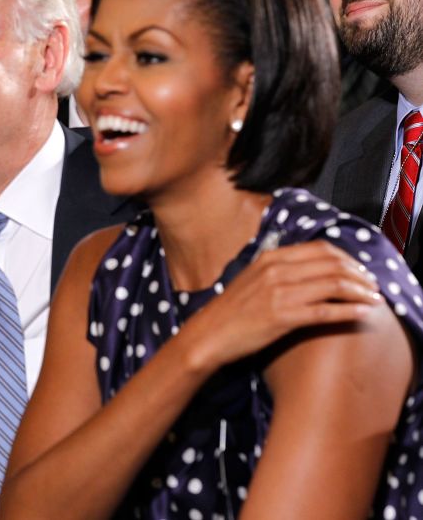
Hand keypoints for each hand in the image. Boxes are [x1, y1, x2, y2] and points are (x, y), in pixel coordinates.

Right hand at [181, 240, 380, 372]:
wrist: (209, 334)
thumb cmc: (230, 311)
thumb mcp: (252, 278)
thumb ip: (277, 267)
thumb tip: (305, 264)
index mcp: (270, 258)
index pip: (321, 249)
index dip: (348, 258)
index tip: (359, 270)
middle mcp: (276, 271)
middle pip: (333, 265)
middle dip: (360, 275)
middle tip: (373, 285)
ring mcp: (279, 293)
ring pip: (334, 285)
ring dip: (361, 292)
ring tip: (374, 299)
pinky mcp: (283, 317)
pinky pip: (326, 311)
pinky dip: (350, 311)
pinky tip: (363, 314)